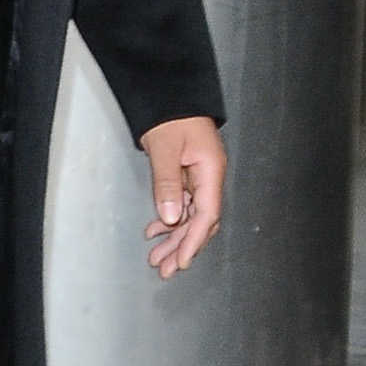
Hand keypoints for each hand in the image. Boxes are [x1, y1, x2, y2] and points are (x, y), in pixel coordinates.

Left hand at [141, 114, 224, 277]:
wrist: (169, 95)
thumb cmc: (171, 116)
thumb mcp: (165, 149)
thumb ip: (168, 183)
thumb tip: (171, 218)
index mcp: (211, 171)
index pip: (206, 215)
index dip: (194, 241)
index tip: (182, 261)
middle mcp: (209, 177)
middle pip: (200, 221)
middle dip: (182, 247)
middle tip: (165, 270)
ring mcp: (200, 177)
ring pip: (190, 216)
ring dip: (173, 238)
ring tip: (156, 258)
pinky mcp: (188, 176)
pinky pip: (182, 204)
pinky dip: (168, 219)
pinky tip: (155, 231)